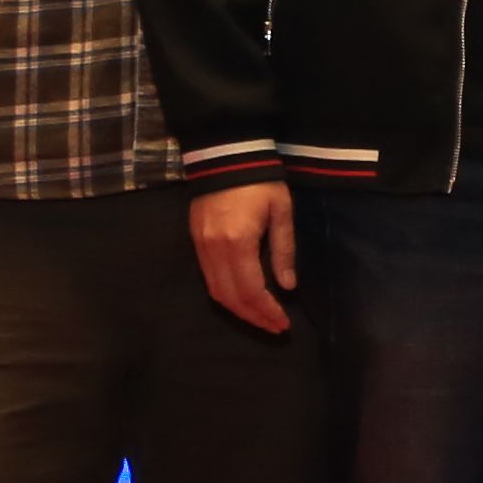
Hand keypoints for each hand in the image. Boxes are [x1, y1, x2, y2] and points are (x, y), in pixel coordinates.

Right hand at [189, 181, 299, 335]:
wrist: (225, 154)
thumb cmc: (260, 181)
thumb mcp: (281, 212)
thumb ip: (284, 250)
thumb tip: (288, 286)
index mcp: (238, 242)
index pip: (252, 290)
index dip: (267, 311)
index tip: (283, 323)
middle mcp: (214, 249)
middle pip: (231, 297)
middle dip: (253, 317)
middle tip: (274, 328)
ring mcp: (201, 246)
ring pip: (216, 292)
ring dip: (238, 310)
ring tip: (260, 319)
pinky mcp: (195, 241)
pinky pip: (208, 279)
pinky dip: (225, 295)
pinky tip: (242, 300)